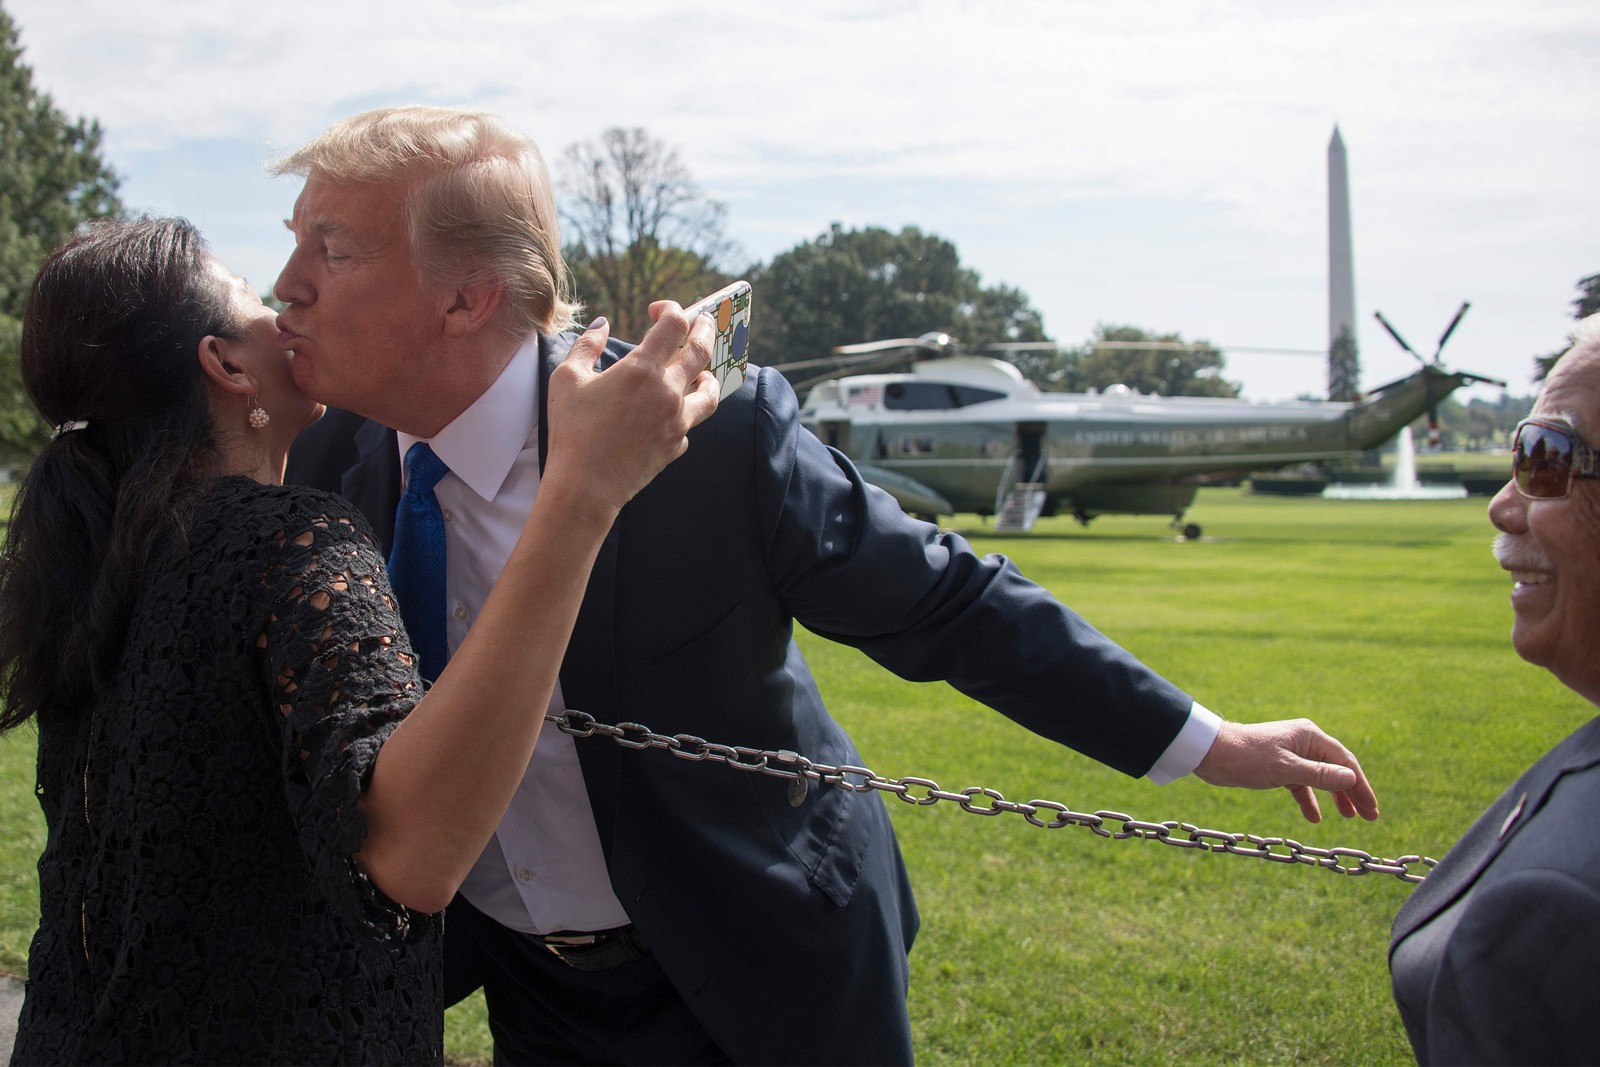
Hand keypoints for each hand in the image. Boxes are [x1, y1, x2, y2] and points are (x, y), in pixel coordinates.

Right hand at [542, 308, 719, 515]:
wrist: (586, 485)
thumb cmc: (572, 430)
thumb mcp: (567, 379)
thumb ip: (587, 345)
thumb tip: (602, 324)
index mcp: (642, 369)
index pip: (674, 325)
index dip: (671, 309)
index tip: (658, 310)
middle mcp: (668, 392)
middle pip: (701, 350)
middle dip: (703, 330)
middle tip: (701, 321)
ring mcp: (677, 421)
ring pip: (710, 391)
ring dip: (708, 375)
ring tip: (703, 372)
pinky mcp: (676, 445)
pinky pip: (689, 424)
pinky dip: (685, 415)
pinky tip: (674, 414)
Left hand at [1192, 718, 1378, 823]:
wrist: (1210, 753)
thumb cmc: (1248, 757)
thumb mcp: (1287, 769)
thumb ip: (1320, 775)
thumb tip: (1351, 778)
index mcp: (1310, 736)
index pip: (1345, 762)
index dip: (1361, 786)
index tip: (1372, 809)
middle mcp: (1303, 742)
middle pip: (1336, 769)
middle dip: (1352, 792)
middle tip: (1368, 816)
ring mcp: (1290, 754)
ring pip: (1320, 777)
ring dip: (1334, 795)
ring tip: (1348, 817)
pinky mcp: (1276, 766)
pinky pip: (1300, 783)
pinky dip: (1308, 799)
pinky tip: (1314, 817)